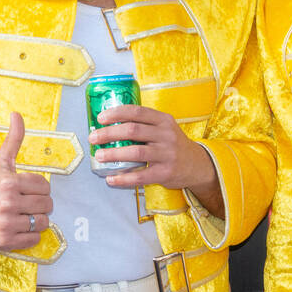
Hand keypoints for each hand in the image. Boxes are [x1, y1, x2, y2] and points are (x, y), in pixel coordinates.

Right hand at [0, 111, 51, 250]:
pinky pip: (35, 239)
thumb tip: (16, 114)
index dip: (39, 188)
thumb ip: (13, 140)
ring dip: (37, 220)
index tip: (28, 190)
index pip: (44, 186)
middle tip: (27, 203)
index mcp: (9, 183)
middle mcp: (7, 203)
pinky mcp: (6, 241)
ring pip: (43, 222)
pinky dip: (31, 235)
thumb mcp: (1, 163)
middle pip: (47, 205)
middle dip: (41, 204)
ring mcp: (6, 224)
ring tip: (24, 215)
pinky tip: (18, 227)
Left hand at [90, 104, 222, 215]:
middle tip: (94, 138)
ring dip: (114, 154)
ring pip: (135, 153)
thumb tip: (109, 125)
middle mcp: (166, 135)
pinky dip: (123, 178)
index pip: (137, 112)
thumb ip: (144, 125)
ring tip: (99, 156)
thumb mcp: (164, 128)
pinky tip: (111, 179)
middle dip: (109, 133)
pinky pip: (140, 176)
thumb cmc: (173, 145)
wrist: (197, 165)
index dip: (117, 113)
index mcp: (163, 120)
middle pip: (133, 131)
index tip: (100, 118)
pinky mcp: (166, 173)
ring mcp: (167, 155)